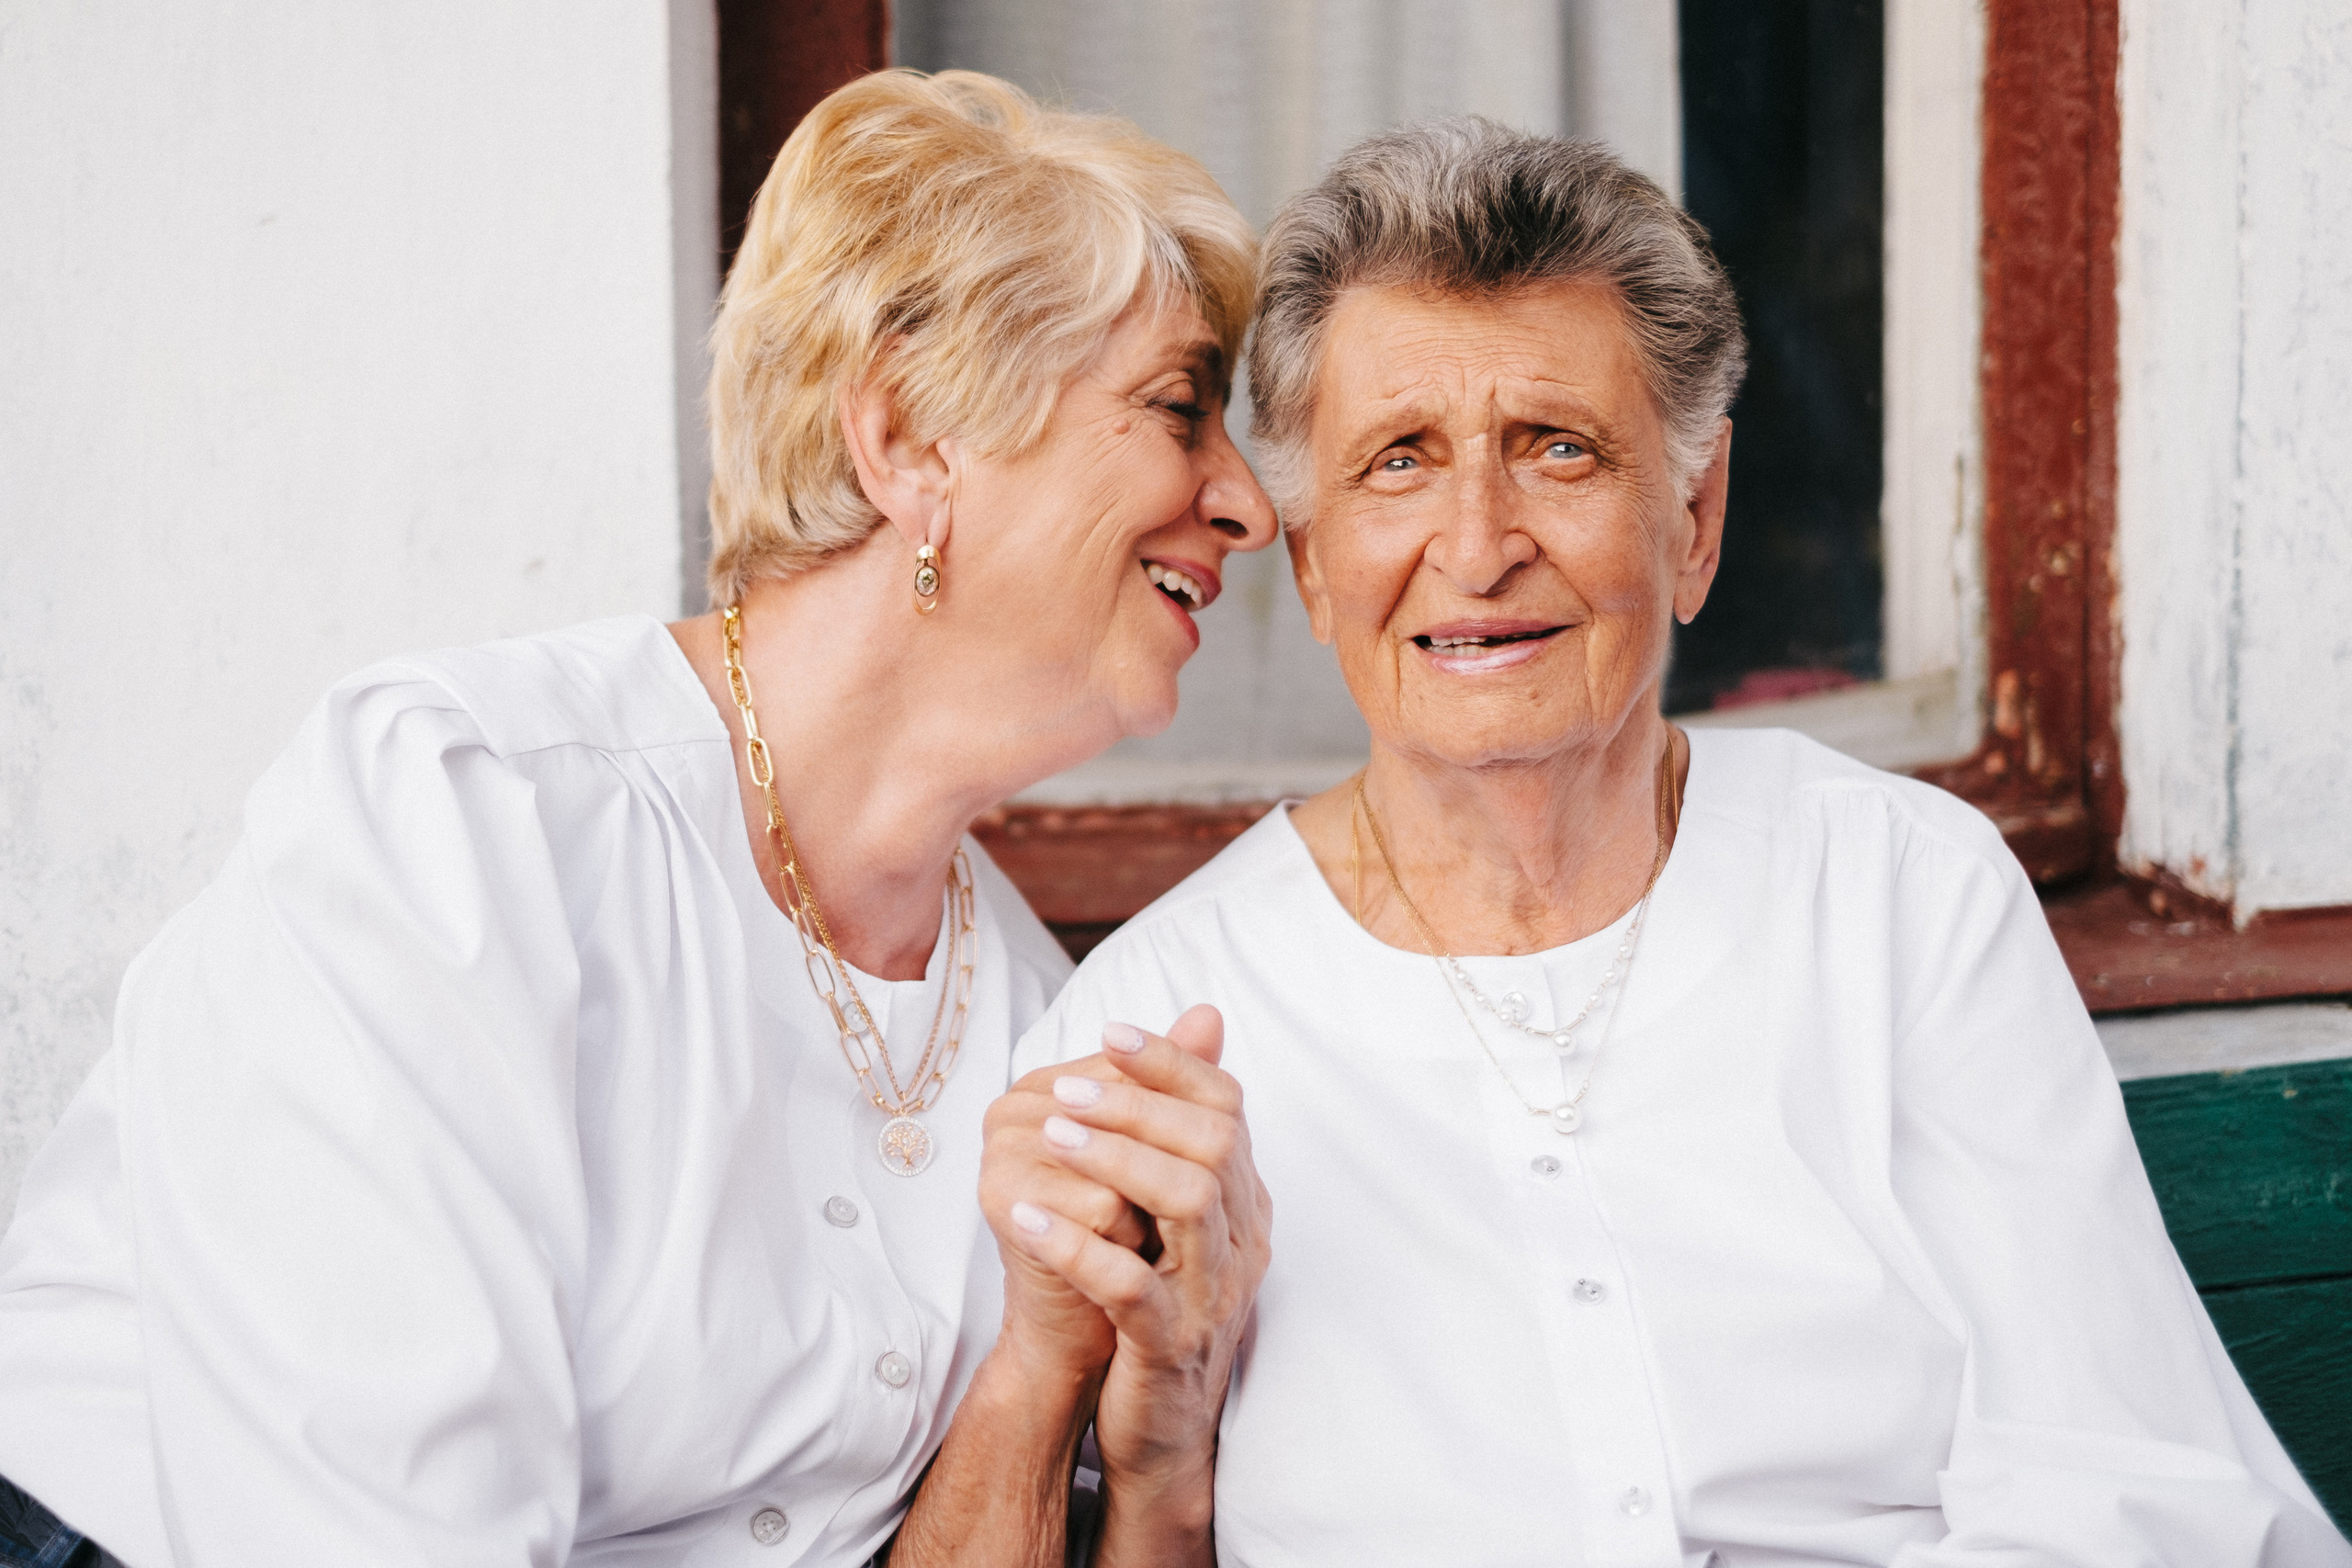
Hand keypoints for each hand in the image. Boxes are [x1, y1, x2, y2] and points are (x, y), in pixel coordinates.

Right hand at [980, 1049, 1154, 1380]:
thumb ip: (1179, 1083)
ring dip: (1149, 1215)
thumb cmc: (1123, 1239)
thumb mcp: (1157, 1157)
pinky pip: (1101, 1208)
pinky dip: (1126, 1244)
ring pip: (1122, 1166)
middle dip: (1167, 1171)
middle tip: (1167, 1215)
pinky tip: (1113, 1262)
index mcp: (1049, 1083)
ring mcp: (1001, 1148)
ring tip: (1138, 1241)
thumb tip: (1210, 1012)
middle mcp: (1017, 1105)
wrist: (1085, 1329)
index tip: (1178, 1171)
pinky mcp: (1000, 1199)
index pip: (1137, 1075)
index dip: (1180, 1127)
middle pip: (1131, 1116)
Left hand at [996, 1006, 1272, 1548]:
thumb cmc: (1160, 1309)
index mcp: (1242, 1204)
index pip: (1227, 1107)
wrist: (1164, 1432)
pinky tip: (1025, 1217)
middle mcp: (1240, 1241)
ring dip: (1114, 1158)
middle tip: (1065, 1086)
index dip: (1170, 1062)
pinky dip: (1076, 1245)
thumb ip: (1175, 1130)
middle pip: (1212, 1142)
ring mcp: (1211, 1295)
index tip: (1110, 1031)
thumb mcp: (1171, 1220)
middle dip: (1137, 1103)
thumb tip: (1199, 1017)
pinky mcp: (1169, 1345)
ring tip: (1051, 1136)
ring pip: (1187, 1201)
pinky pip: (1130, 1286)